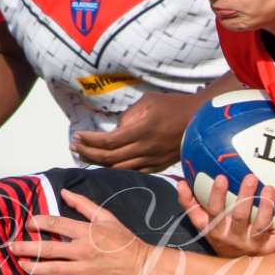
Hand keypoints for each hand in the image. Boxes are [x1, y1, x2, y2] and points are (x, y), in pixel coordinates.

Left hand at [8, 190, 160, 274]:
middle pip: (47, 249)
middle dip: (25, 247)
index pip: (55, 224)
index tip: (28, 224)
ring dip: (32, 267)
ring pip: (52, 270)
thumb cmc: (125, 241)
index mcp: (88, 232)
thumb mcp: (108, 218)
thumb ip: (84, 205)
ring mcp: (85, 272)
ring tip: (19, 264)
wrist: (144, 267)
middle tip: (10, 247)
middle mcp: (83, 252)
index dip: (37, 222)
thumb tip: (64, 193)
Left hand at [71, 89, 200, 170]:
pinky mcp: (159, 166)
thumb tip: (116, 128)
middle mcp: (146, 148)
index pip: (108, 141)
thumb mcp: (148, 101)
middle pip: (109, 158)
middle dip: (88, 153)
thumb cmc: (174, 105)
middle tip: (74, 147)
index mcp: (142, 130)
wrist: (200, 120)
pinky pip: (134, 172)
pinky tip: (108, 164)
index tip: (77, 135)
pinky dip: (117, 170)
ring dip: (99, 164)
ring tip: (86, 156)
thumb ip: (128, 116)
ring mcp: (152, 160)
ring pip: (119, 169)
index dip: (90, 141)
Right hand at [176, 175, 274, 258]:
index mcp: (217, 230)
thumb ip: (190, 204)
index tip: (222, 178)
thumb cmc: (219, 238)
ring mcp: (254, 244)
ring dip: (267, 206)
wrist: (233, 272)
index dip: (217, 196)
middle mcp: (235, 238)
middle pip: (241, 216)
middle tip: (251, 177)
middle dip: (246, 196)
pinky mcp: (271, 250)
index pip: (215, 211)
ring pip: (262, 225)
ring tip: (270, 188)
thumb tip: (180, 182)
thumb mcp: (202, 225)